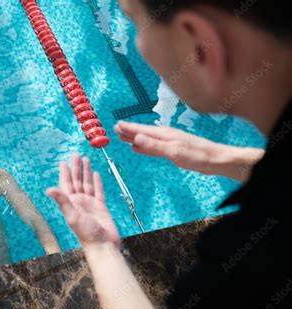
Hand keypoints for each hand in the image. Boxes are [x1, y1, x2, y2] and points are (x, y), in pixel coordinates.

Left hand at [46, 154, 120, 248]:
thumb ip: (62, 201)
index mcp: (71, 203)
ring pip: (87, 184)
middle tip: (75, 155)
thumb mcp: (72, 215)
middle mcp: (79, 202)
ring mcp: (90, 204)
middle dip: (76, 168)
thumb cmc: (86, 234)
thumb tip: (48, 189)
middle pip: (77, 181)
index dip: (65, 172)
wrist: (103, 246)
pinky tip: (95, 174)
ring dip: (86, 172)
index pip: (66, 184)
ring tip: (86, 160)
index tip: (63, 162)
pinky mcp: (101, 207)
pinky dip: (97, 182)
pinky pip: (98, 191)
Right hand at [114, 121, 229, 174]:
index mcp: (163, 134)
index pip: (141, 130)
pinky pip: (152, 147)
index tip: (116, 125)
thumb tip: (136, 138)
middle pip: (142, 133)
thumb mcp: (173, 152)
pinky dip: (144, 147)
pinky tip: (139, 148)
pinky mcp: (172, 150)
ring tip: (124, 136)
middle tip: (115, 128)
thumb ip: (154, 146)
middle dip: (129, 131)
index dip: (128, 128)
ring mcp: (168, 142)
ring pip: (146, 139)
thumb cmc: (198, 155)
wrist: (216, 160)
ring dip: (134, 138)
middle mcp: (164, 136)